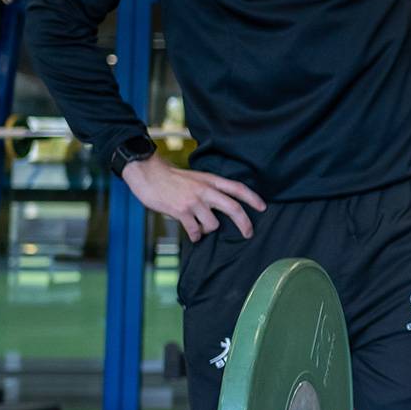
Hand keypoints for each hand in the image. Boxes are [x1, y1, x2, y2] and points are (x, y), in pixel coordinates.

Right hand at [120, 155, 264, 242]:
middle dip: (245, 223)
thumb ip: (209, 190)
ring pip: (212, 224)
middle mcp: (205, 190)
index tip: (263, 207)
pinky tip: (192, 233)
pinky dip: (195, 235)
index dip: (252, 198)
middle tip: (248, 233)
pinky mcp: (181, 211)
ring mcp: (193, 201)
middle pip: (233, 208)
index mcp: (210, 180)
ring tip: (198, 227)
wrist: (148, 174)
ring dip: (207, 230)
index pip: (237, 188)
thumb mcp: (195, 178)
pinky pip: (195, 231)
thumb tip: (221, 207)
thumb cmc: (171, 178)